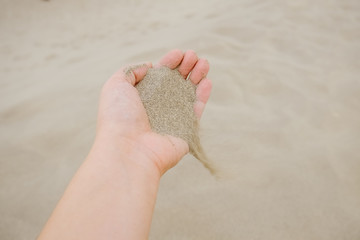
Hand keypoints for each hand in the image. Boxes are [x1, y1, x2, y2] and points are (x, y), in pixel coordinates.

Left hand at [95, 49, 211, 175]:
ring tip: (204, 62)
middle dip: (186, 65)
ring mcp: (172, 117)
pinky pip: (197, 109)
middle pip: (176, 81)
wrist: (129, 149)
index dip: (170, 62)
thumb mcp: (115, 85)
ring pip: (189, 92)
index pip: (160, 74)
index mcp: (141, 95)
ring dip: (198, 76)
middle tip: (193, 56)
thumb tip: (150, 66)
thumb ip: (130, 70)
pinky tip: (206, 81)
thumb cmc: (119, 117)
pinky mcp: (186, 129)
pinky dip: (203, 95)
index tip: (178, 53)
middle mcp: (157, 105)